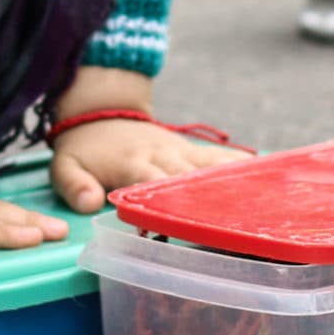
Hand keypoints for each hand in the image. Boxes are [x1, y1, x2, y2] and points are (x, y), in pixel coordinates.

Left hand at [51, 116, 250, 213]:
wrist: (101, 109)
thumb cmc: (84, 147)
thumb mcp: (65, 165)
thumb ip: (74, 184)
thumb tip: (90, 204)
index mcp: (133, 162)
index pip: (155, 185)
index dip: (172, 205)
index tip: (190, 225)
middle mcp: (162, 155)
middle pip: (191, 181)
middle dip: (211, 202)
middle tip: (239, 225)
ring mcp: (181, 151)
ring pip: (212, 169)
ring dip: (235, 185)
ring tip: (265, 202)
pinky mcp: (191, 151)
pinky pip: (220, 159)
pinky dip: (242, 169)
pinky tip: (268, 178)